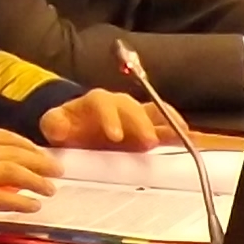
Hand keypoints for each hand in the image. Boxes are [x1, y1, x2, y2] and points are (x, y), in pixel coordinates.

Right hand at [0, 126, 58, 229]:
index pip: (0, 136)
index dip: (24, 144)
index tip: (38, 152)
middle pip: (13, 153)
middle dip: (38, 161)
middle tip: (55, 170)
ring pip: (12, 173)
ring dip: (35, 180)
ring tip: (49, 188)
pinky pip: (0, 199)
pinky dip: (20, 202)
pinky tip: (32, 206)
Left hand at [37, 89, 177, 149]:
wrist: (77, 127)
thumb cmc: (67, 125)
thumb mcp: (54, 124)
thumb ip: (54, 124)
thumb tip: (58, 126)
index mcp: (95, 101)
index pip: (103, 102)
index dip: (110, 117)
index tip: (115, 136)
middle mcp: (118, 104)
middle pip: (132, 107)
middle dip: (141, 123)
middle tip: (148, 141)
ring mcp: (134, 114)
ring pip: (152, 111)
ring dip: (166, 122)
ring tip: (180, 134)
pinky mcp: (145, 126)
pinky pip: (164, 122)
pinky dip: (175, 128)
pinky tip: (188, 137)